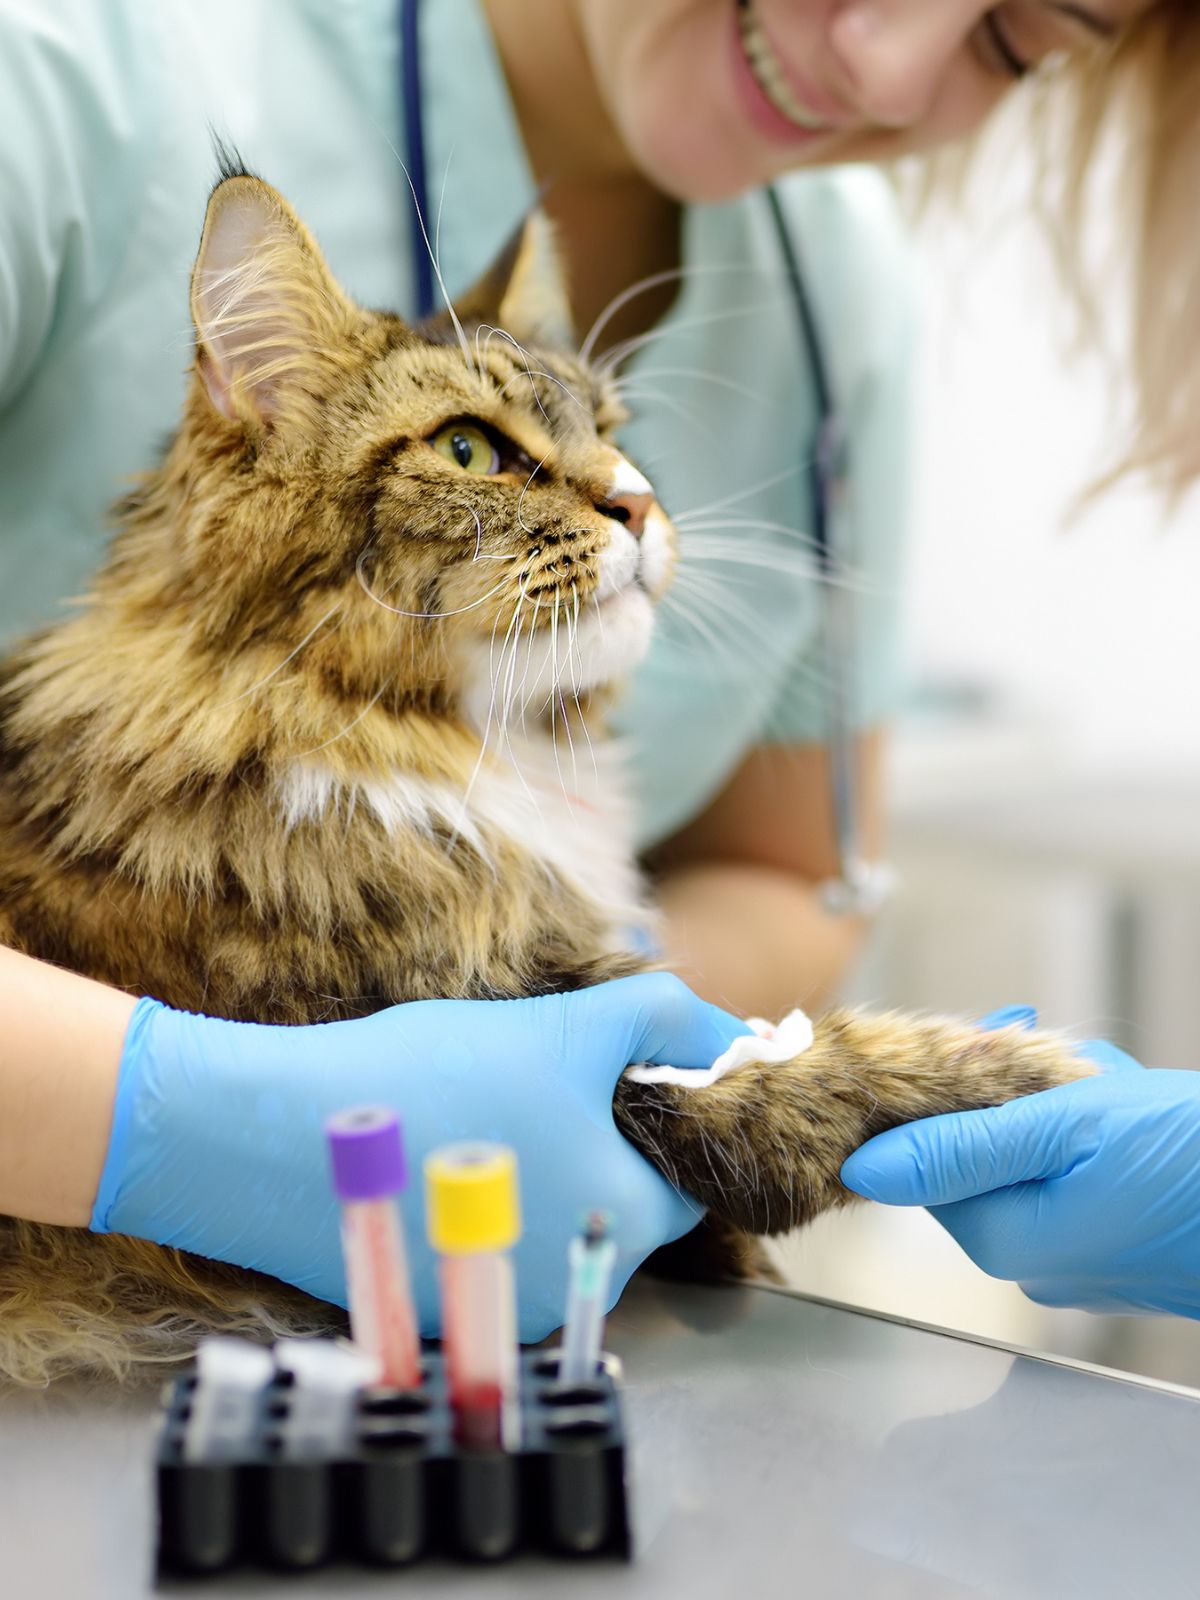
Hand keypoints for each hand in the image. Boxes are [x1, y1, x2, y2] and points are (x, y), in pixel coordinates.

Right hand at [90, 974, 750, 1339]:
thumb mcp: (565, 1026)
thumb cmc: (435, 1075)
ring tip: (479, 1112)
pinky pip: (490, 1251)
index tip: (617, 1078)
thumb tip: (735, 1035)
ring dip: (537, 1172)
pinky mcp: (440, 1312)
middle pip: (620, 1206)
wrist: (274, 1135)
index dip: (663, 1120)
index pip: (687, 1180)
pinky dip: (478, 1208)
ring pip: (554, 1225)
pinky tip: (435, 1153)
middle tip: (537, 1082)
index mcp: (621, 1222)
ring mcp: (502, 1308)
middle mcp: (574, 1286)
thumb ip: (663, 1020)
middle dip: (595, 1144)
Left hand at [840, 1010, 1199, 1316]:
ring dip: (1057, 1112)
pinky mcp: (1123, 1253)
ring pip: (1031, 1161)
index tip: (968, 1054)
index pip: (917, 1165)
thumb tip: (863, 1168)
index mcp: (1006, 1239)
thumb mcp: (1068, 1129)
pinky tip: (1132, 1114)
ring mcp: (1084, 1265)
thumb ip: (959, 1149)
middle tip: (1062, 1070)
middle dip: (1009, 1101)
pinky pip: (1077, 1180)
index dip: (934, 1100)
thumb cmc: (1195, 1163)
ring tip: (1110, 1091)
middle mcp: (1035, 1266)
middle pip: (976, 1160)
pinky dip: (1094, 1140)